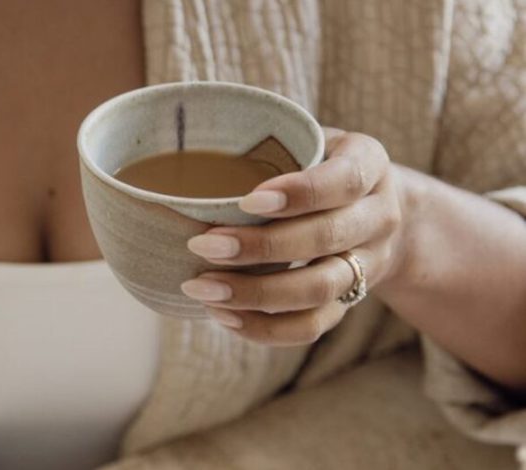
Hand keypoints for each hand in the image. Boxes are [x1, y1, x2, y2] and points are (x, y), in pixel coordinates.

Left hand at [181, 128, 405, 344]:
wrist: (374, 208)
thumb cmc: (319, 164)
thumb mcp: (309, 140)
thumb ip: (271, 147)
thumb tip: (192, 157)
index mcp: (369, 164)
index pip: (343, 181)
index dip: (299, 194)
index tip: (246, 201)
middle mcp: (378, 216)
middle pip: (327, 238)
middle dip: (262, 247)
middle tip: (202, 245)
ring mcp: (368, 263)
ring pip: (321, 289)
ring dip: (257, 293)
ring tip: (202, 288)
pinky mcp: (350, 300)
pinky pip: (313, 325)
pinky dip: (267, 328)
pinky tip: (224, 316)